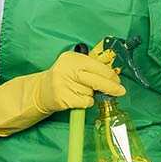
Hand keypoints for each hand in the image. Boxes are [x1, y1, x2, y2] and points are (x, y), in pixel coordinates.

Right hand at [0, 47, 123, 136]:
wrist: (40, 91)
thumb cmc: (63, 79)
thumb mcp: (74, 66)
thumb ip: (91, 66)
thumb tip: (114, 72)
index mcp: (71, 58)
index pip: (96, 65)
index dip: (110, 74)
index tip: (118, 80)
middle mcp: (66, 69)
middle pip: (96, 79)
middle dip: (111, 86)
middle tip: (120, 91)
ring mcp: (63, 84)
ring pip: (90, 93)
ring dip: (91, 95)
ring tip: (81, 92)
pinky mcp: (62, 98)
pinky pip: (84, 102)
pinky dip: (85, 103)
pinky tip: (77, 99)